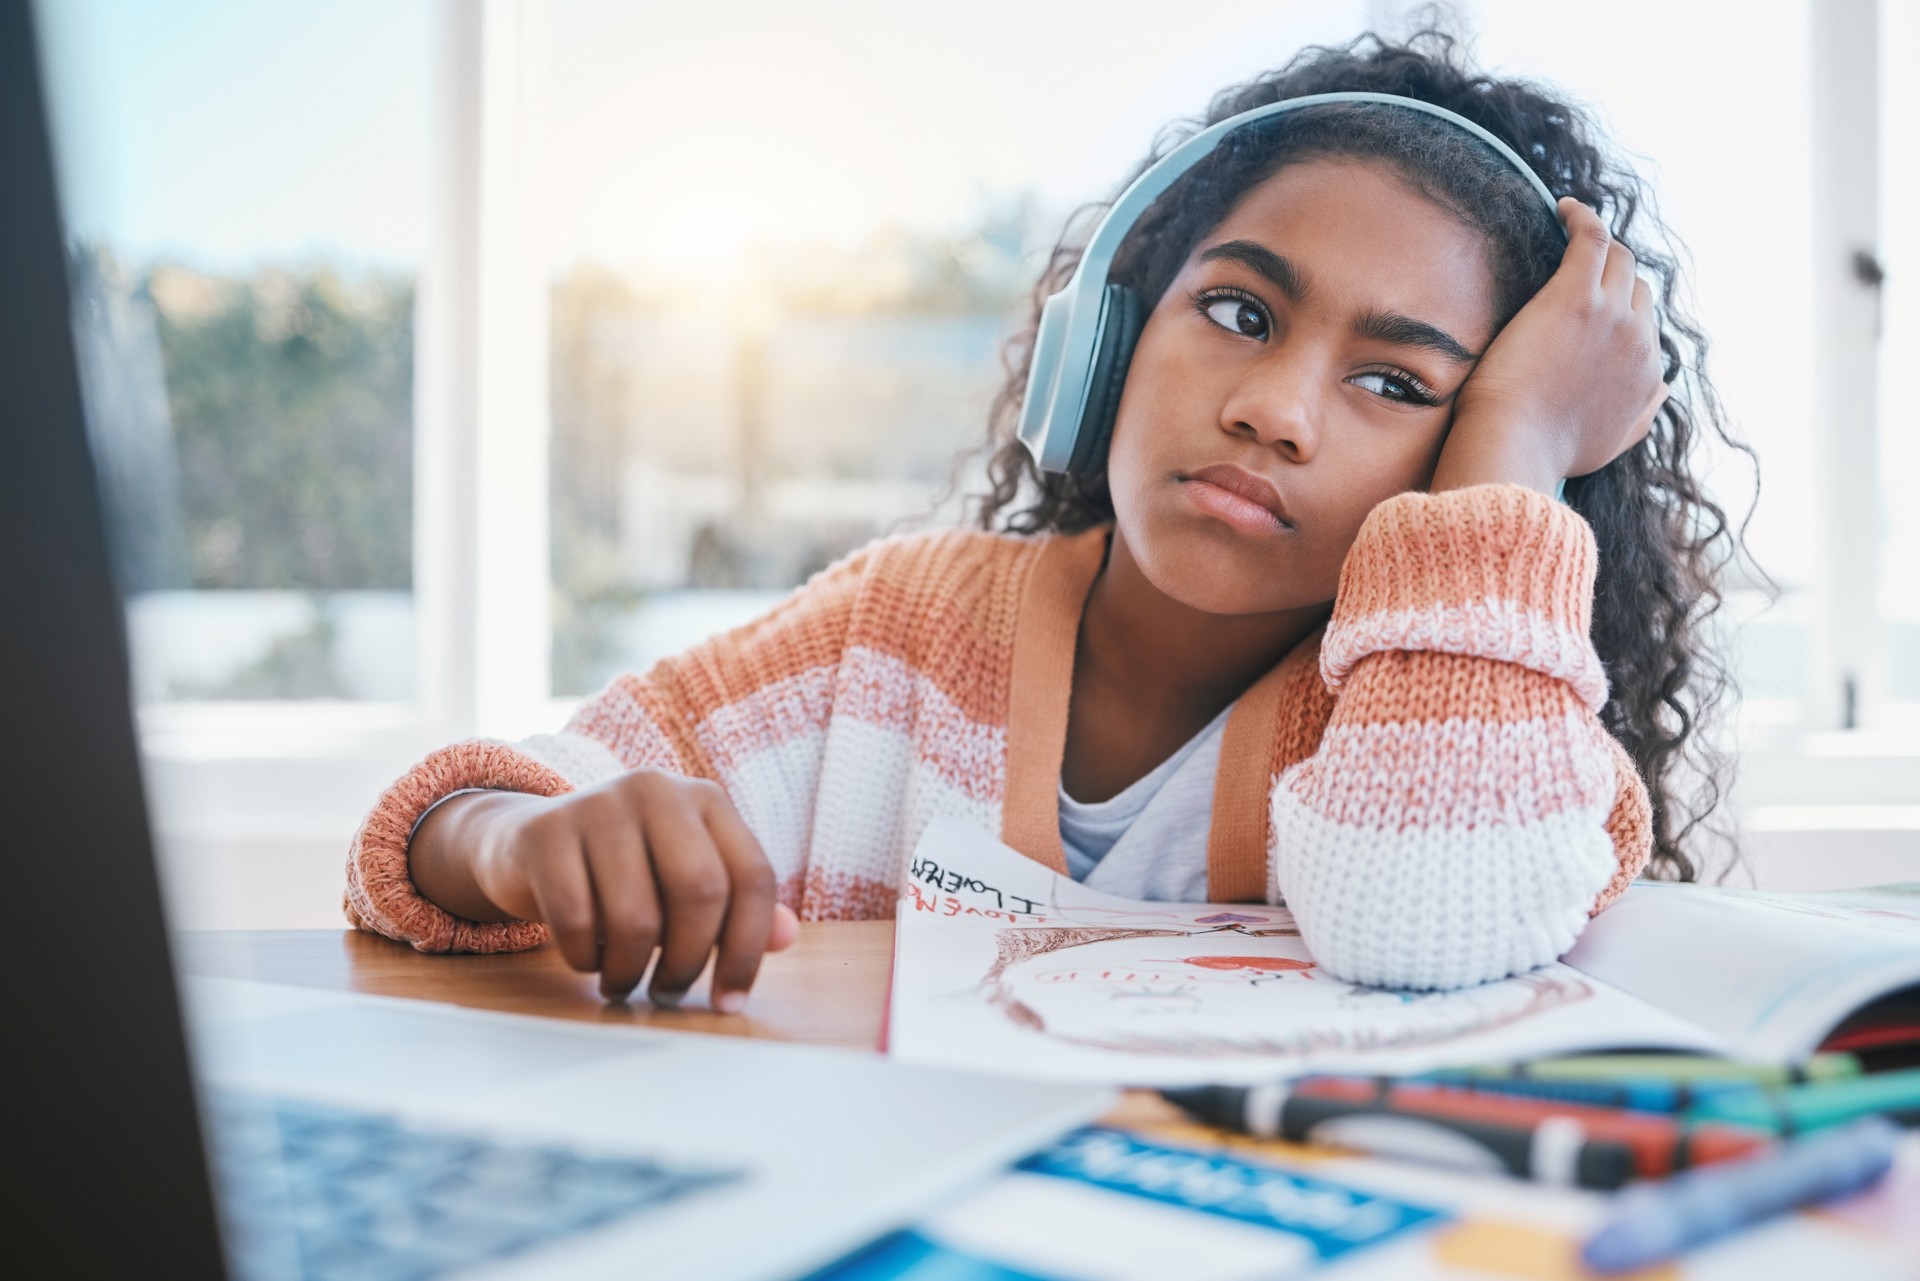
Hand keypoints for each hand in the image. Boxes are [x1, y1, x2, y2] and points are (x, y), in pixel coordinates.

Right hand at [461, 772, 800, 1006]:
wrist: (528, 841)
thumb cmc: (626, 872)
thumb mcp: (684, 882)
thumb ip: (737, 909)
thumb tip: (787, 937)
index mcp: (707, 800)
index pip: (752, 877)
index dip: (747, 949)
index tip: (730, 1002)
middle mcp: (659, 790)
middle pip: (700, 892)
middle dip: (687, 962)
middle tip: (669, 995)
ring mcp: (600, 804)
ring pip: (636, 916)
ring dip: (630, 971)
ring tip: (624, 983)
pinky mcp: (547, 831)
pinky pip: (576, 919)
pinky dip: (585, 957)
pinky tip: (588, 960)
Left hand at [1433, 197, 1668, 494]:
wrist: (1516, 448)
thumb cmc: (1547, 451)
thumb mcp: (1612, 441)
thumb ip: (1642, 413)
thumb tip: (1663, 387)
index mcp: (1648, 374)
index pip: (1644, 321)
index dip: (1621, 305)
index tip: (1595, 297)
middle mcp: (1639, 339)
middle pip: (1637, 285)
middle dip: (1613, 272)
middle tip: (1577, 262)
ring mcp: (1612, 315)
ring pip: (1619, 258)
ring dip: (1598, 241)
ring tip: (1569, 229)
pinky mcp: (1577, 297)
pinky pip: (1592, 238)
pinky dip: (1581, 217)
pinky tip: (1563, 208)